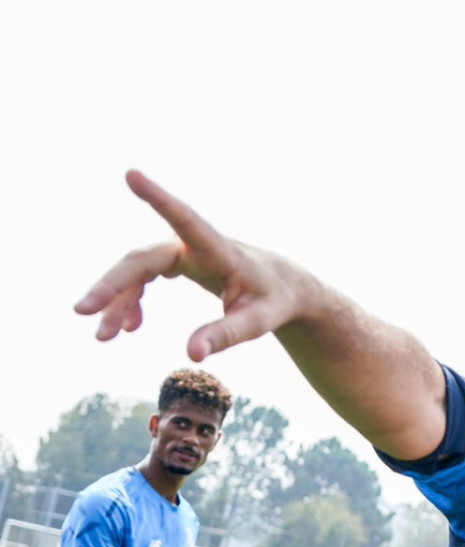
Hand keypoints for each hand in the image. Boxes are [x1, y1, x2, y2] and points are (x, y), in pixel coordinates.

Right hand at [75, 170, 310, 361]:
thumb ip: (226, 335)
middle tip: (82, 311)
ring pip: (136, 271)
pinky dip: (131, 301)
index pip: (184, 219)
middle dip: (111, 286)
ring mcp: (180, 251)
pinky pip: (142, 278)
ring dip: (117, 301)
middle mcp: (193, 244)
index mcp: (217, 249)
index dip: (158, 198)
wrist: (281, 287)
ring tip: (104, 336)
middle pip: (141, 260)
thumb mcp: (258, 322)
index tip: (132, 174)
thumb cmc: (273, 300)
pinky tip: (129, 326)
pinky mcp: (175, 261)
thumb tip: (192, 353)